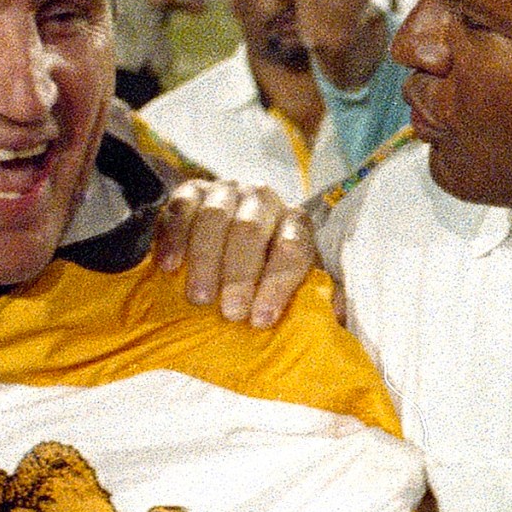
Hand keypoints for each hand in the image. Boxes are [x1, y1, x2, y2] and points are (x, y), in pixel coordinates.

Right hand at [152, 178, 316, 327]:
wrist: (222, 238)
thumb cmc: (262, 272)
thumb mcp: (293, 283)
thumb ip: (317, 298)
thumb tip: (341, 316)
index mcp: (295, 222)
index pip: (293, 248)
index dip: (278, 285)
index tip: (261, 320)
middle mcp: (264, 200)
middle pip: (251, 231)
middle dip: (240, 275)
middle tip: (230, 313)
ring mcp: (226, 191)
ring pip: (215, 218)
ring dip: (206, 260)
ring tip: (199, 299)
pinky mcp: (191, 190)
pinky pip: (181, 207)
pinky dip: (174, 237)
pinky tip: (169, 266)